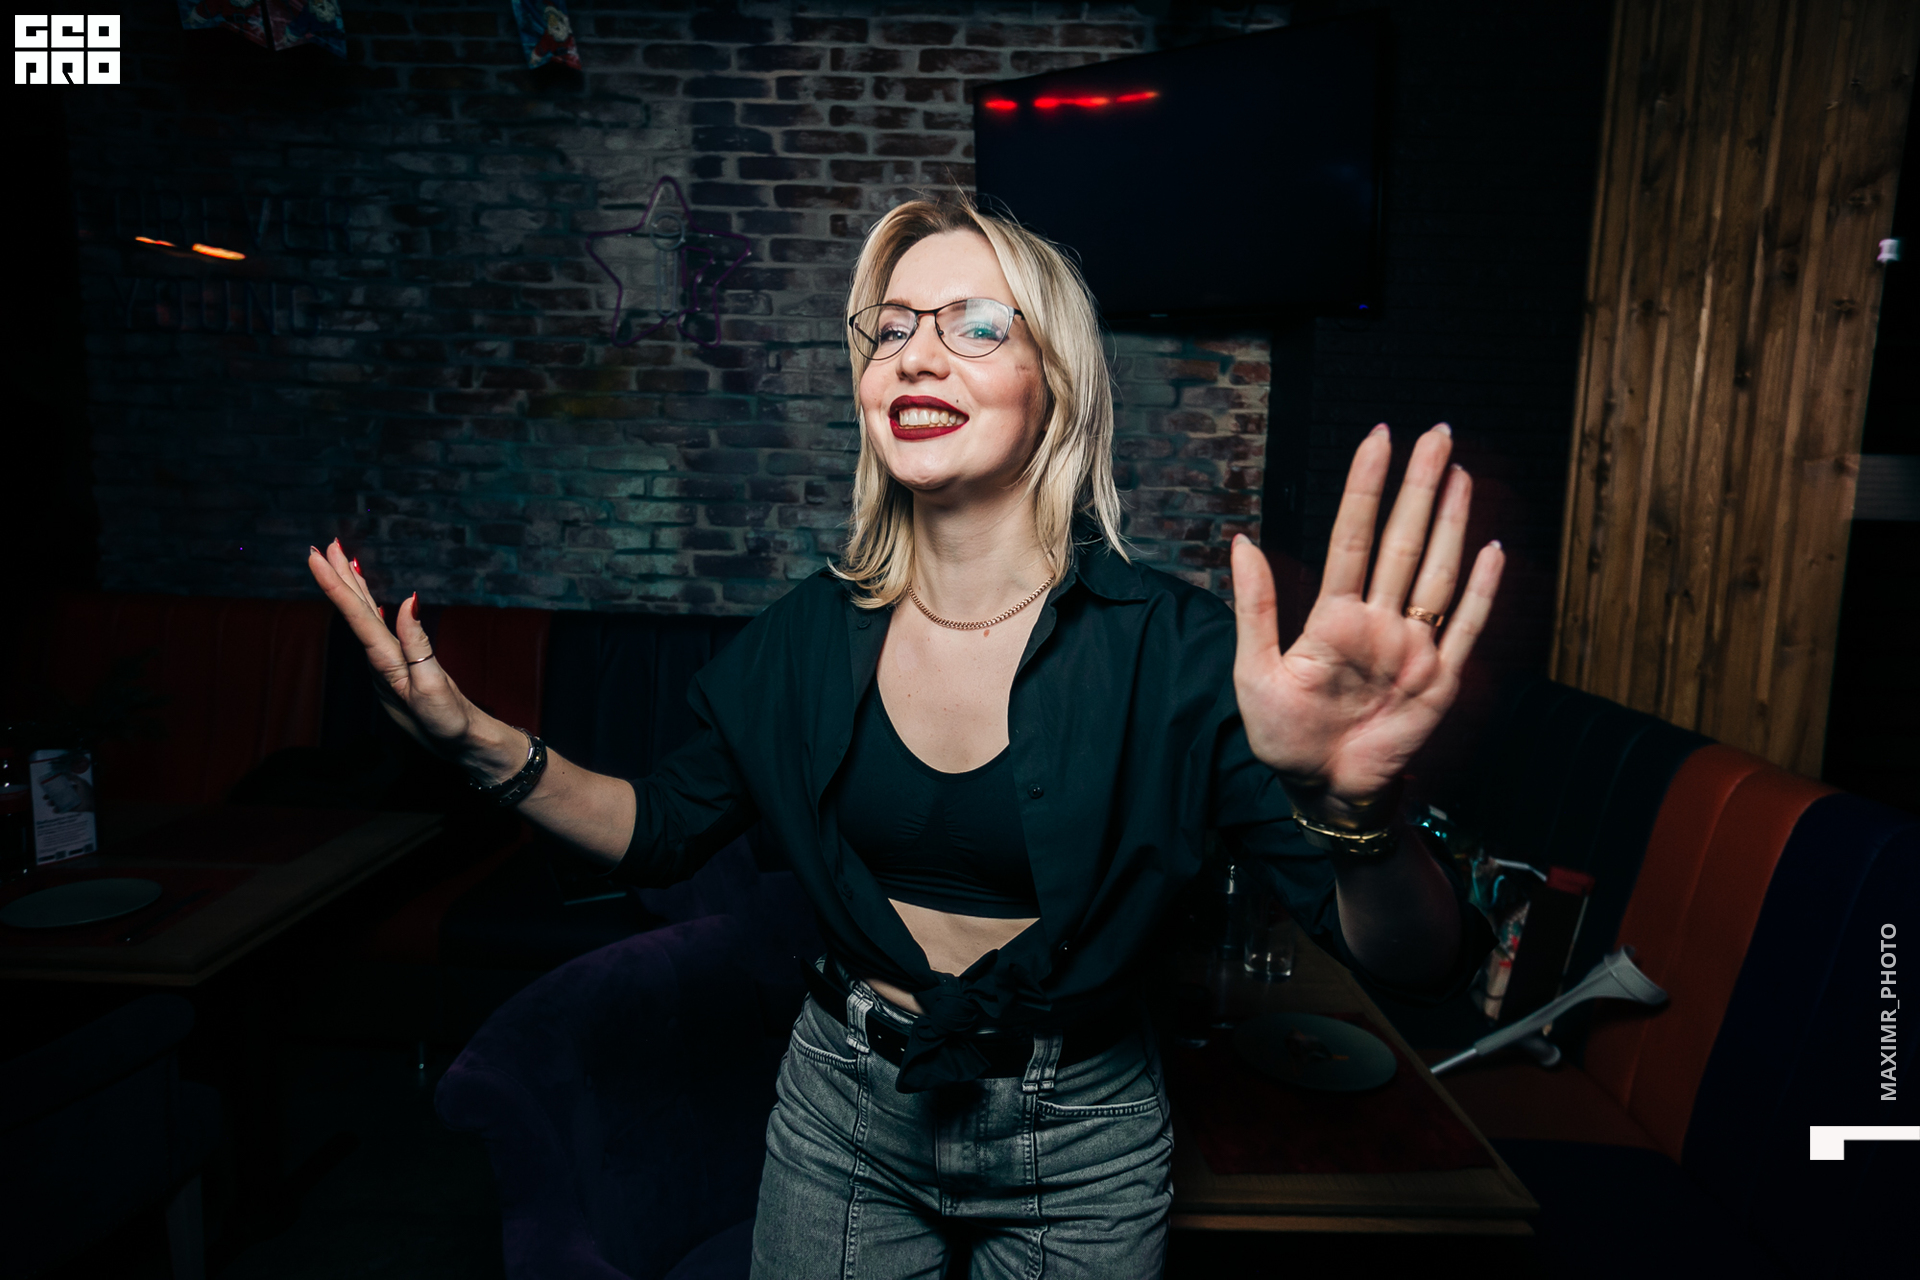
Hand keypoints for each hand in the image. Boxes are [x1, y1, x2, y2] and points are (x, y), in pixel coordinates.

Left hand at [305, 539, 479, 758]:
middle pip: (355, 611)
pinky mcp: (403, 669)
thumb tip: (406, 602)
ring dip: (354, 589)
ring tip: (345, 562)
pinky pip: (381, 630)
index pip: (355, 616)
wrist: (463, 748)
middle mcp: (381, 661)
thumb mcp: (433, 686)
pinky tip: (372, 604)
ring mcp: (391, 666)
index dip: (335, 584)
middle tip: (325, 545)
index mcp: (385, 663)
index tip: (318, 556)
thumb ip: (418, 644)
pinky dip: (373, 610)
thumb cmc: (449, 724)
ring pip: (367, 618)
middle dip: (339, 577)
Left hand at [1230, 423, 1503, 813]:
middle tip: (1438, 435)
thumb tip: (1242, 541)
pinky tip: (1492, 550)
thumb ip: (1256, 607)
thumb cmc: (1284, 734)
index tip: (1379, 439)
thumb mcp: (1254, 671)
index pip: (1354, 535)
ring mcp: (1413, 647)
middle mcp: (1379, 620)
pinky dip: (1482, 592)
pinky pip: (1466, 629)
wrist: (1321, 789)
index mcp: (1334, 615)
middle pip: (1404, 541)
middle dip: (1421, 487)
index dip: (1367, 487)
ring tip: (1462, 474)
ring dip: (1453, 524)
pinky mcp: (1439, 680)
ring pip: (1438, 573)